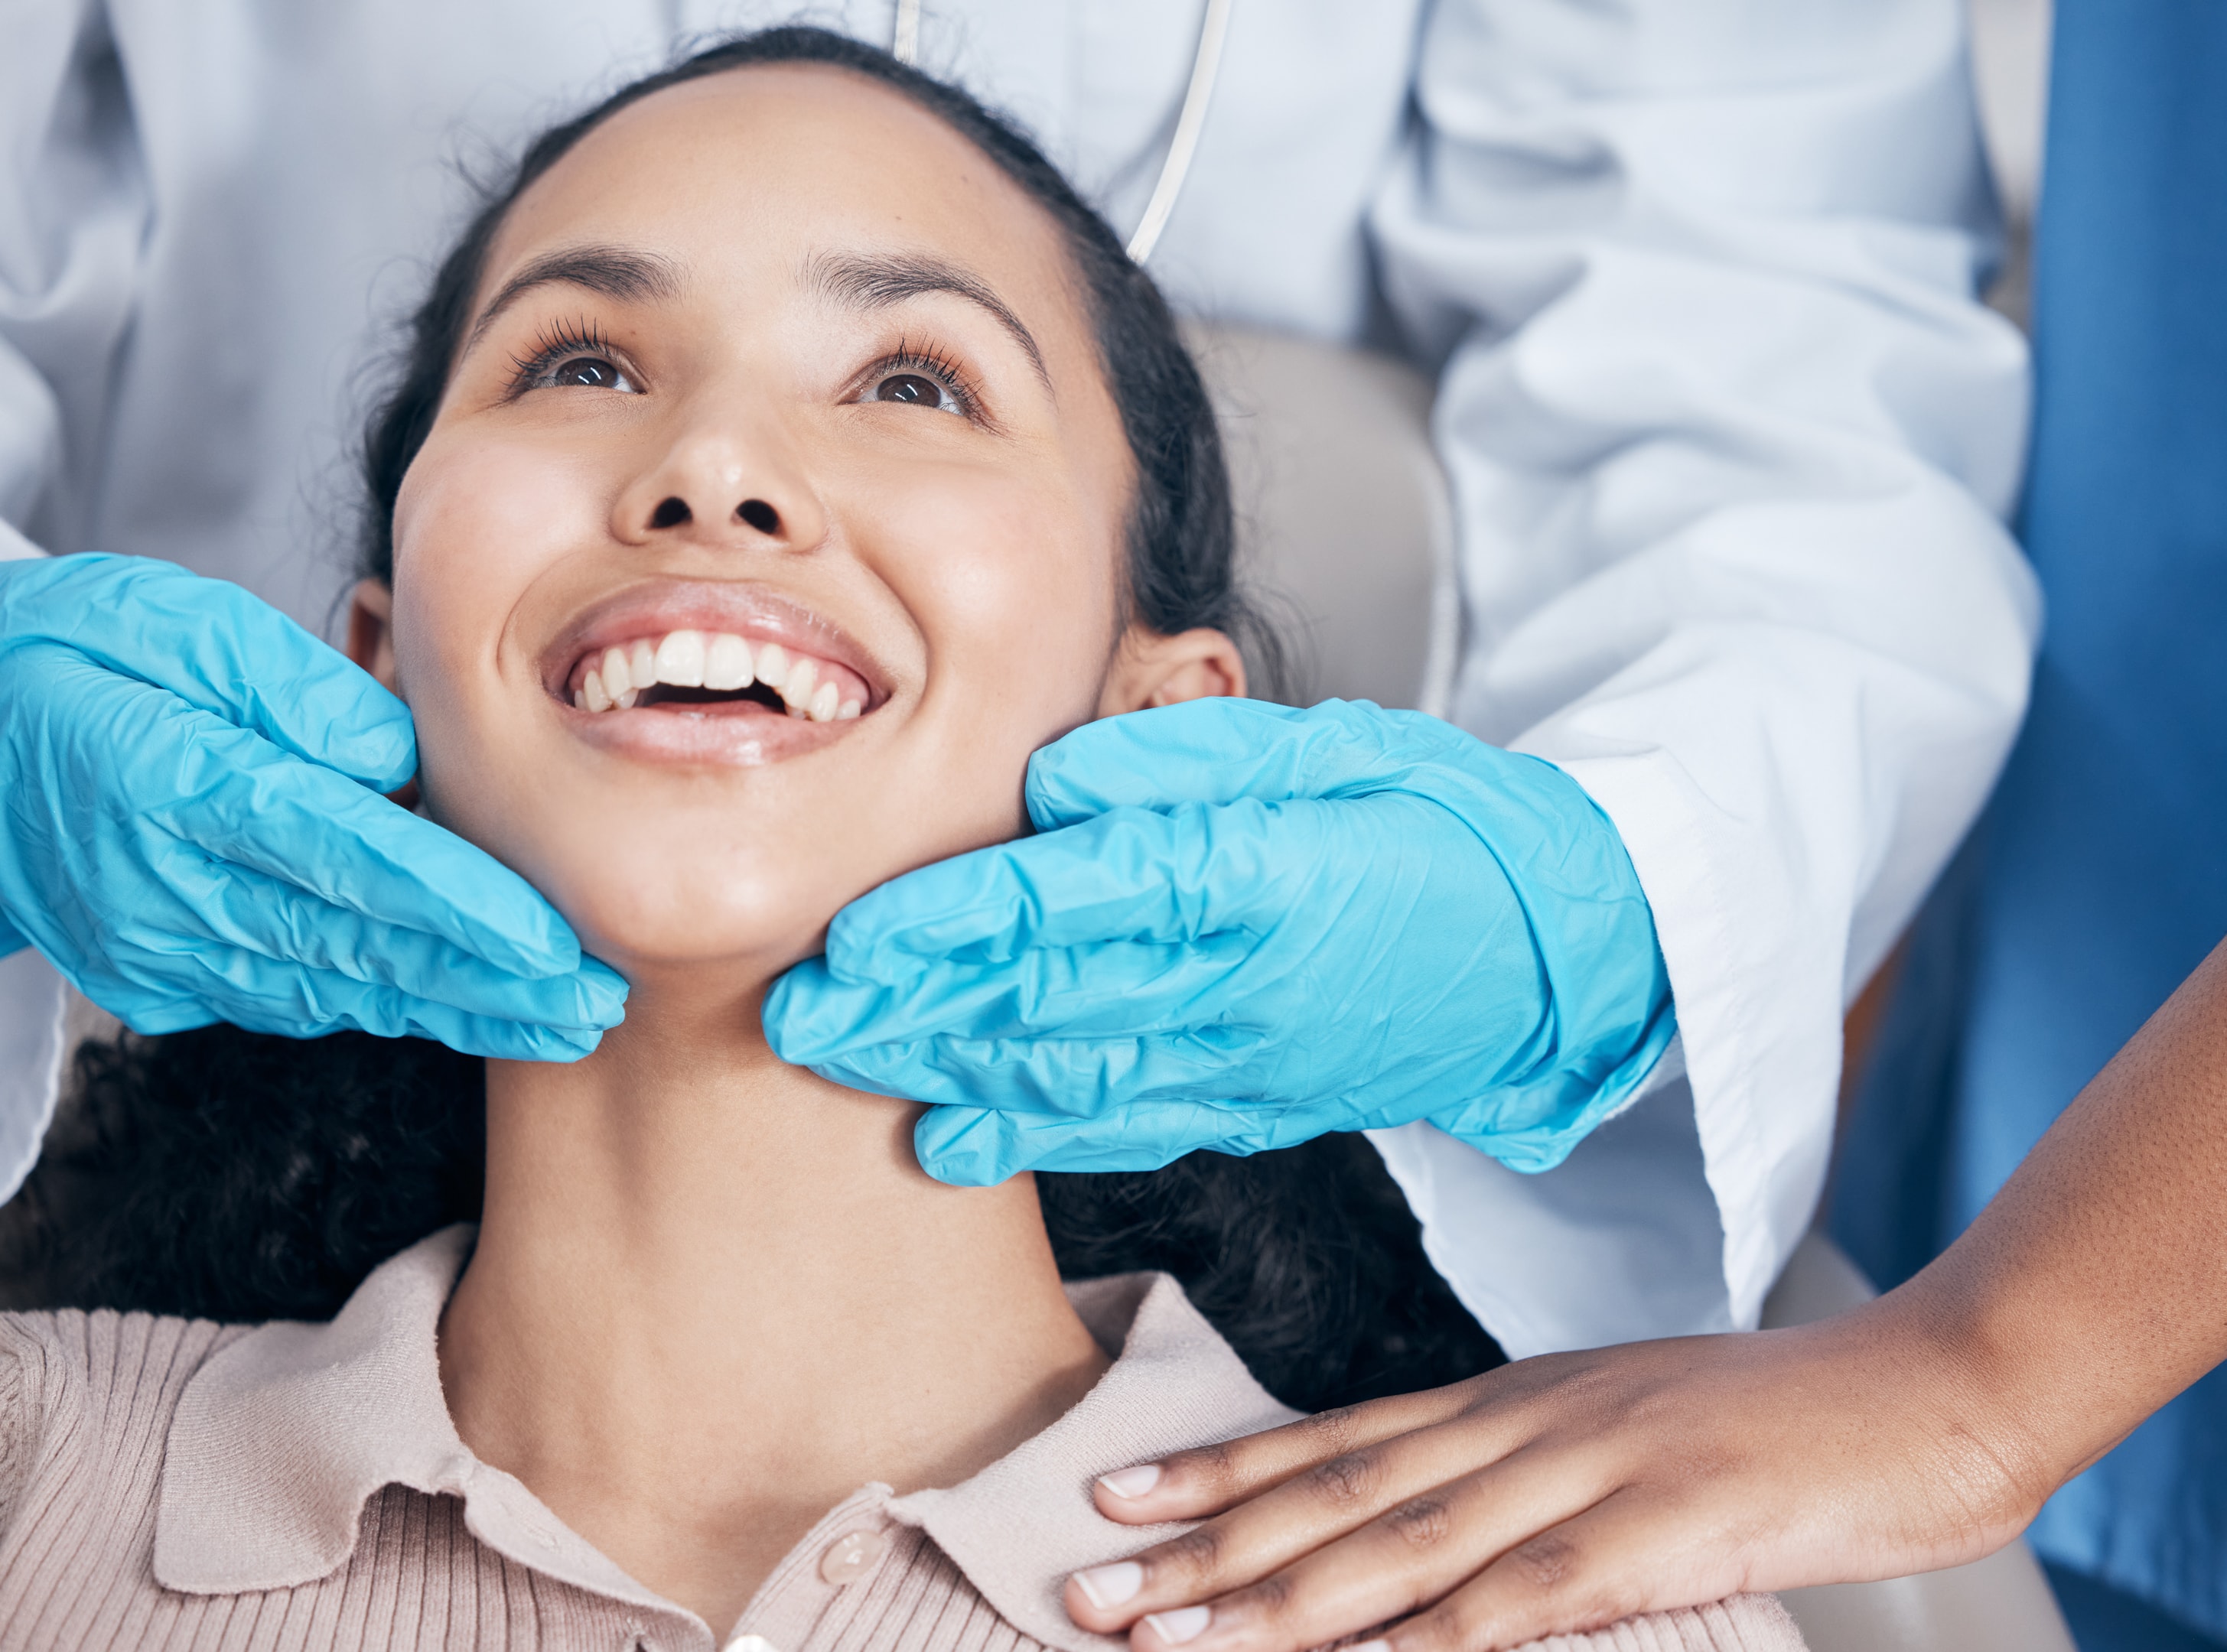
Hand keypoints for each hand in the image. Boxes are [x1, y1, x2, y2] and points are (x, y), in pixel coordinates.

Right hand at [0, 553, 624, 1056]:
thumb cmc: (74, 656)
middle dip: (489, 983)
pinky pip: (292, 997)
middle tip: (598, 1002)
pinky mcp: (157, 979)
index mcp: (172, 785)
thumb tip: (402, 754)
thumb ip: (295, 688)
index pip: (343, 857)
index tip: (549, 940)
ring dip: (455, 1010)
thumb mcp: (174, 625)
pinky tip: (468, 1009)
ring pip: (335, 990)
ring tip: (563, 1020)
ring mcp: (157, 949)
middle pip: (358, 945)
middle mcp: (166, 889)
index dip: (455, 907)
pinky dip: (384, 1004)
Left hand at [765, 697, 1673, 1181]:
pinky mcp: (1259, 1099)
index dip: (944, 928)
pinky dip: (1034, 1135)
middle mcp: (1237, 981)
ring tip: (841, 1063)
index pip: (1064, 903)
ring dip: (944, 1069)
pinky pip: (1130, 1123)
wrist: (1562, 950)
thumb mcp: (1340, 748)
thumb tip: (1054, 779)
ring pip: (1066, 1070)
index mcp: (1252, 876)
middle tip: (796, 1011)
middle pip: (1039, 999)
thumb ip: (1194, 763)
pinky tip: (953, 1139)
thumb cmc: (1446, 824)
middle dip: (907, 1009)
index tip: (847, 936)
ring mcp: (1246, 1056)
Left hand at [1059, 1301, 2048, 1651]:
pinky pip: (1529, 1595)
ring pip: (1401, 1543)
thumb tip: (1436, 1529)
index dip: (1221, 1471)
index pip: (1338, 1435)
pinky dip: (1433, 1638)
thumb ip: (1531, 1473)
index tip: (1117, 1498)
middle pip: (1338, 1491)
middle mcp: (1529, 1424)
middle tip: (1088, 1587)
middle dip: (1206, 1548)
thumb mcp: (1630, 1430)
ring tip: (1168, 1636)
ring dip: (1276, 1597)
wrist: (1932, 1389)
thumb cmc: (1780, 1423)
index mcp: (1519, 1397)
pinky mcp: (1665, 1532)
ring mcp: (1593, 1472)